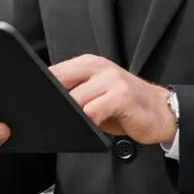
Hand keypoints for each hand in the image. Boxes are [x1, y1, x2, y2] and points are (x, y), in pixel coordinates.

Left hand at [50, 54, 175, 146]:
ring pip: (75, 98)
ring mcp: (112, 79)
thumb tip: (44, 104)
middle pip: (60, 81)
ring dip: (69, 115)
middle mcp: (99, 67)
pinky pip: (94, 110)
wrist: (161, 112)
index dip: (40, 88)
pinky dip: (86, 122)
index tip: (32, 102)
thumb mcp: (95, 95)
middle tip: (45, 116)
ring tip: (67, 125)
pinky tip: (88, 129)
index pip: (55, 71)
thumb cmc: (124, 106)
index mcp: (88, 64)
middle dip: (51, 102)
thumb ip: (74, 93)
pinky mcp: (122, 96)